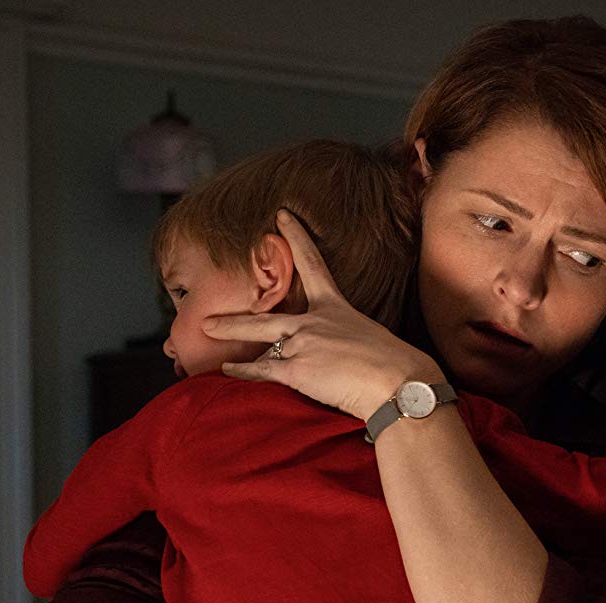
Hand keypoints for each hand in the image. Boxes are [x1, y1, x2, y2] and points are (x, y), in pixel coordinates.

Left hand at [206, 209, 442, 419]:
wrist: (398, 383)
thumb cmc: (397, 367)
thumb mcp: (374, 340)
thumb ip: (351, 341)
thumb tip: (347, 355)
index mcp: (337, 309)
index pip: (313, 265)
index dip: (296, 238)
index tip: (282, 216)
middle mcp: (315, 322)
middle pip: (266, 313)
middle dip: (237, 313)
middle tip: (212, 307)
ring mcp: (303, 343)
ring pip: (259, 339)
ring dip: (231, 334)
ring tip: (207, 329)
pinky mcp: (297, 369)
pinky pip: (263, 369)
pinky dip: (243, 371)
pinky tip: (227, 370)